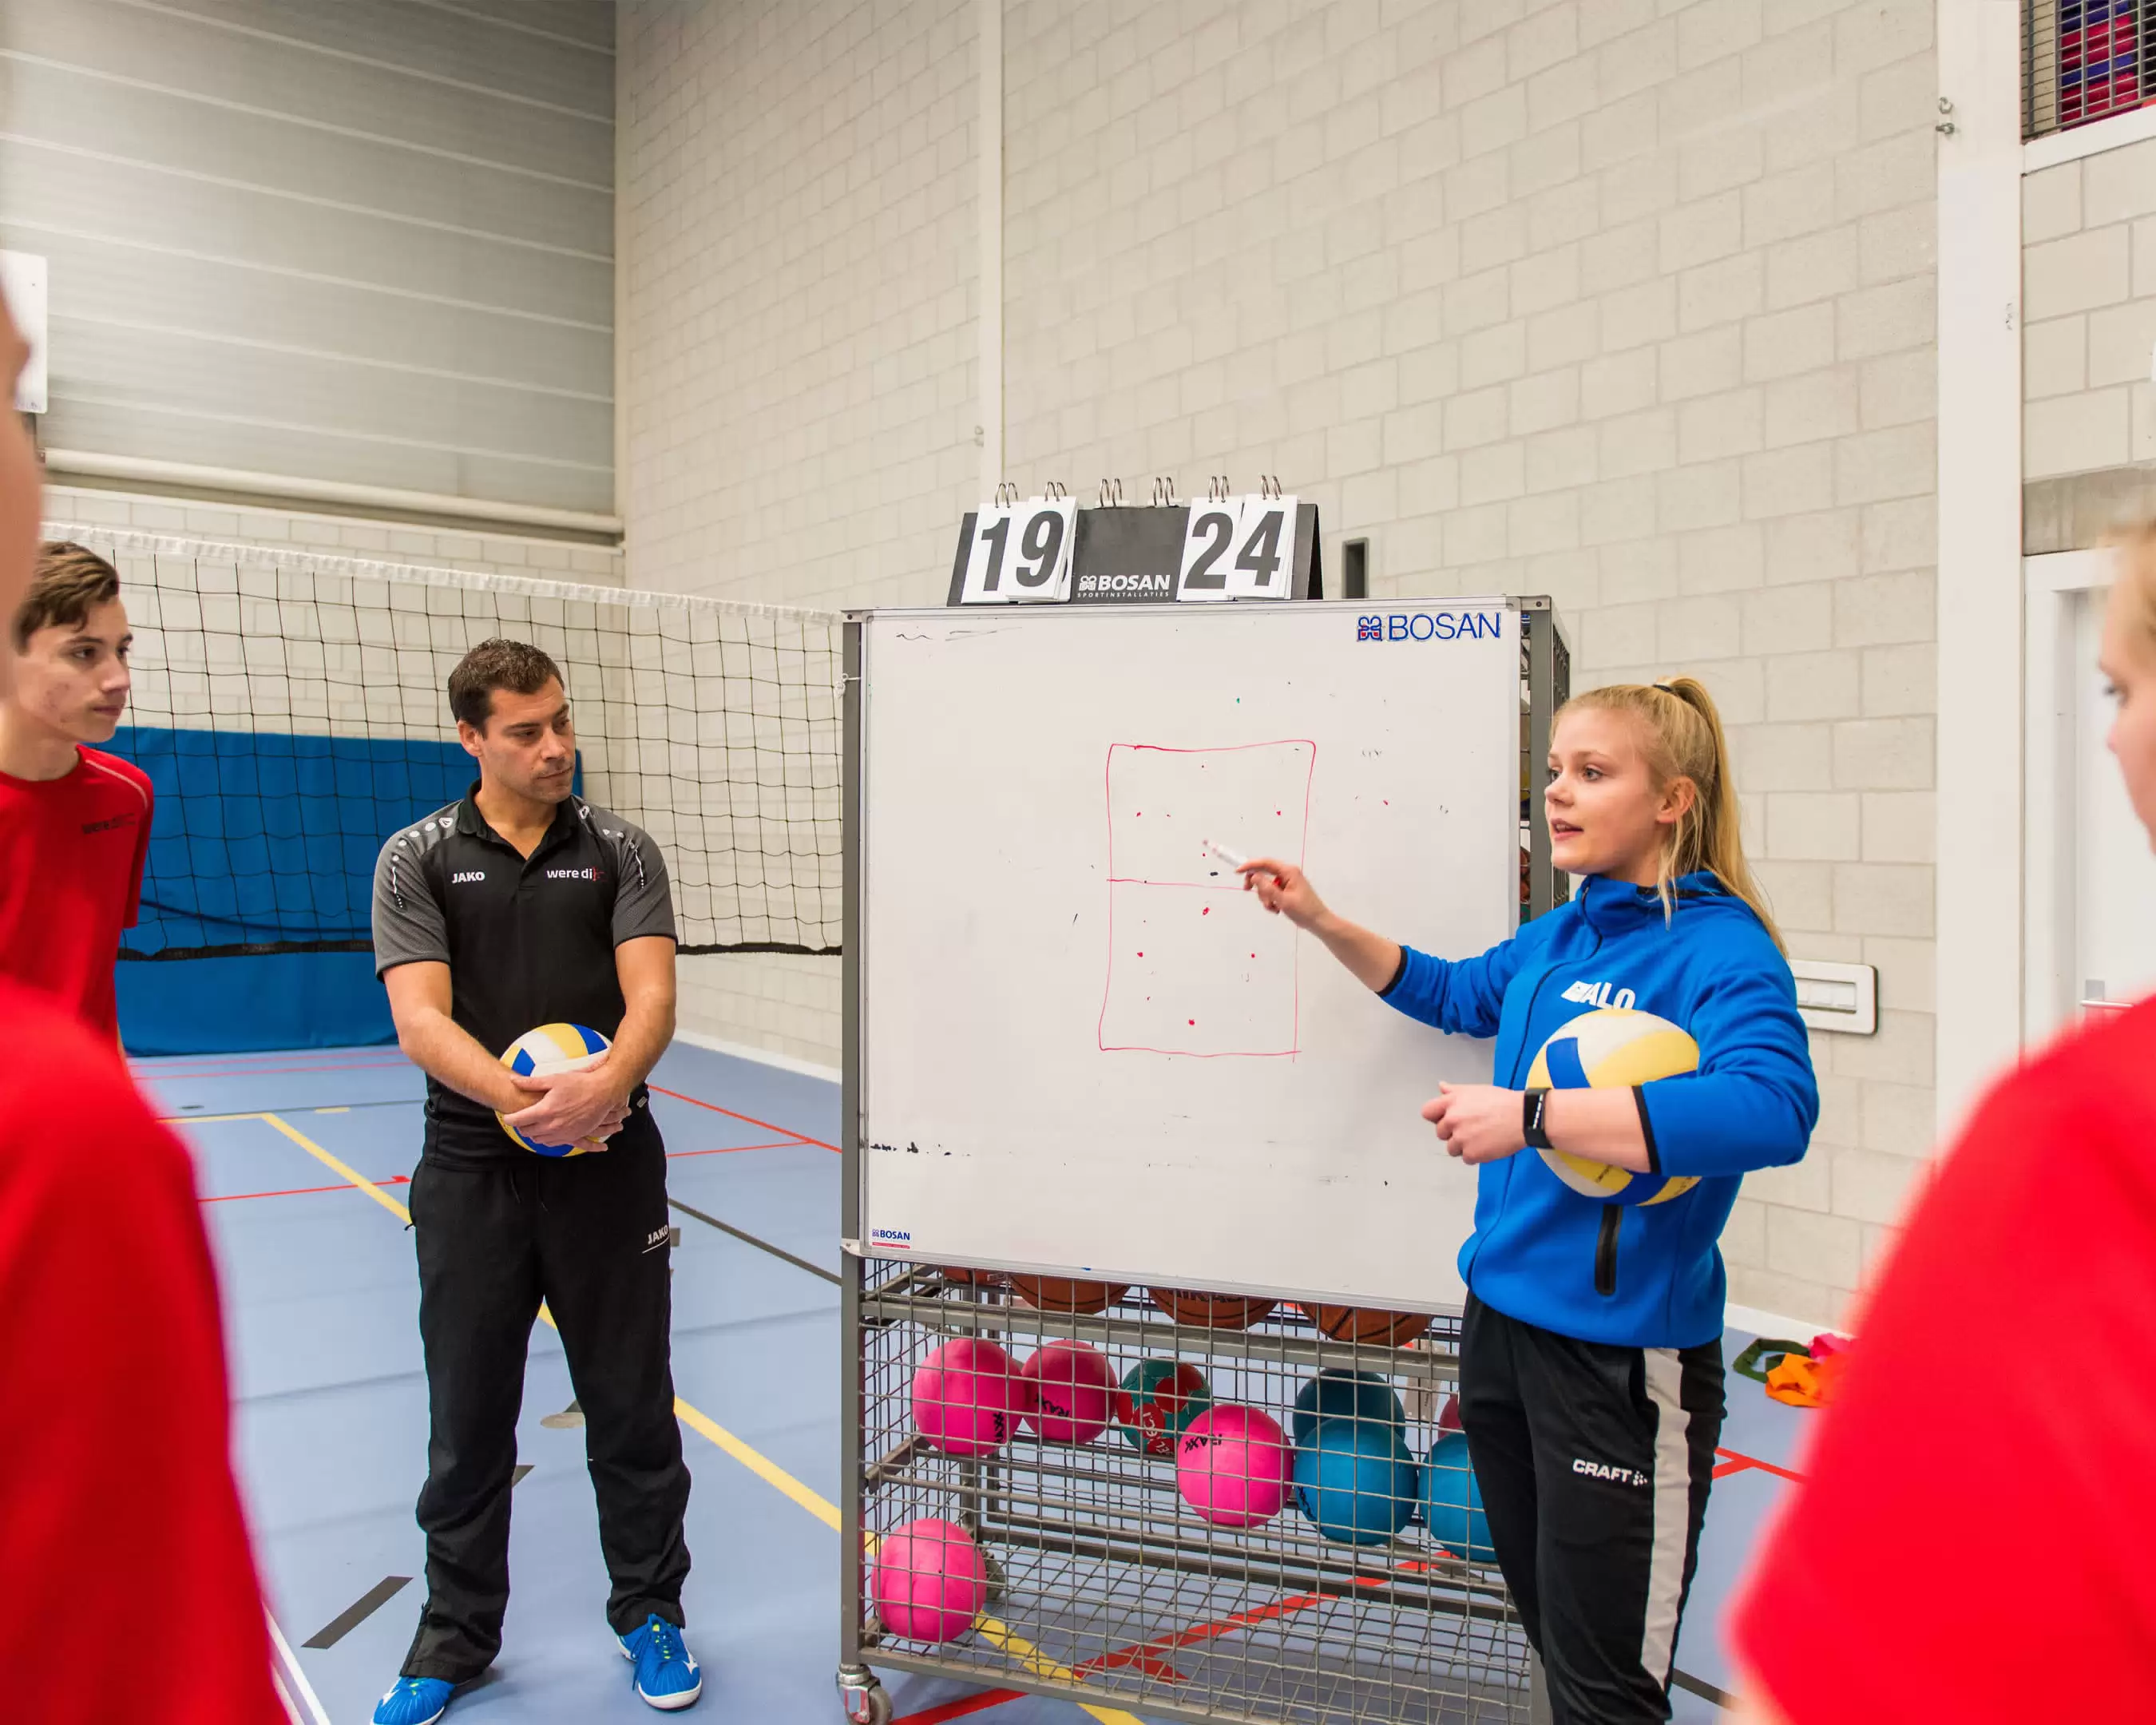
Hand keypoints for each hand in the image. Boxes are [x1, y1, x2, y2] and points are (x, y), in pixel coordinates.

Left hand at [505, 1057, 628, 1150]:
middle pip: (526, 1132)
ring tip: (534, 1125)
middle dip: (521, 1126)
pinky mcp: (572, 1137)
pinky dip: (547, 1140)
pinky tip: (547, 1133)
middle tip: (521, 1118)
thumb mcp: (554, 1079)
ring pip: (539, 1140)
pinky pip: (553, 1144)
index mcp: (544, 1111)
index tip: (507, 1116)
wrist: (603, 1093)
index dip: (509, 1119)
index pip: (518, 1120)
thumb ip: (531, 1083)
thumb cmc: (579, 1084)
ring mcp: (562, 1133)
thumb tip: (513, 1081)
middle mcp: (551, 1125)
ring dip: (533, 1134)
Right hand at [1239, 859, 1328, 929]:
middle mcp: (1288, 874)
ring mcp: (1288, 882)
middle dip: (1257, 885)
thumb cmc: (1303, 910)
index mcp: (1289, 872)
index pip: (1265, 863)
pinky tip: (1277, 909)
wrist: (1318, 922)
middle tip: (1247, 890)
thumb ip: (1267, 887)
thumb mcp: (1282, 900)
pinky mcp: (1287, 890)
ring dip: (1265, 897)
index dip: (1250, 865)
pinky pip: (1272, 892)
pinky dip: (1271, 900)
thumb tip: (1254, 876)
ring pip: (1267, 885)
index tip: (1238, 871)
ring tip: (1273, 908)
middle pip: (1264, 873)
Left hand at [1421, 1084, 1527, 1165]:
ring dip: (1464, 1146)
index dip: (1436, 1117)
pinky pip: (1466, 1159)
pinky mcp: (1471, 1153)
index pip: (1427, 1112)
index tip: (1447, 1120)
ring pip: (1452, 1148)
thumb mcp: (1476, 1090)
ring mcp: (1461, 1137)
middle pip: (1440, 1133)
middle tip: (1473, 1128)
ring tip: (1482, 1137)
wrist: (1523, 1117)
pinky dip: (1476, 1155)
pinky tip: (1488, 1145)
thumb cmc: (1503, 1102)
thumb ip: (1454, 1091)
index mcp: (1452, 1102)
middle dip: (1453, 1133)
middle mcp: (1452, 1119)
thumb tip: (1441, 1087)